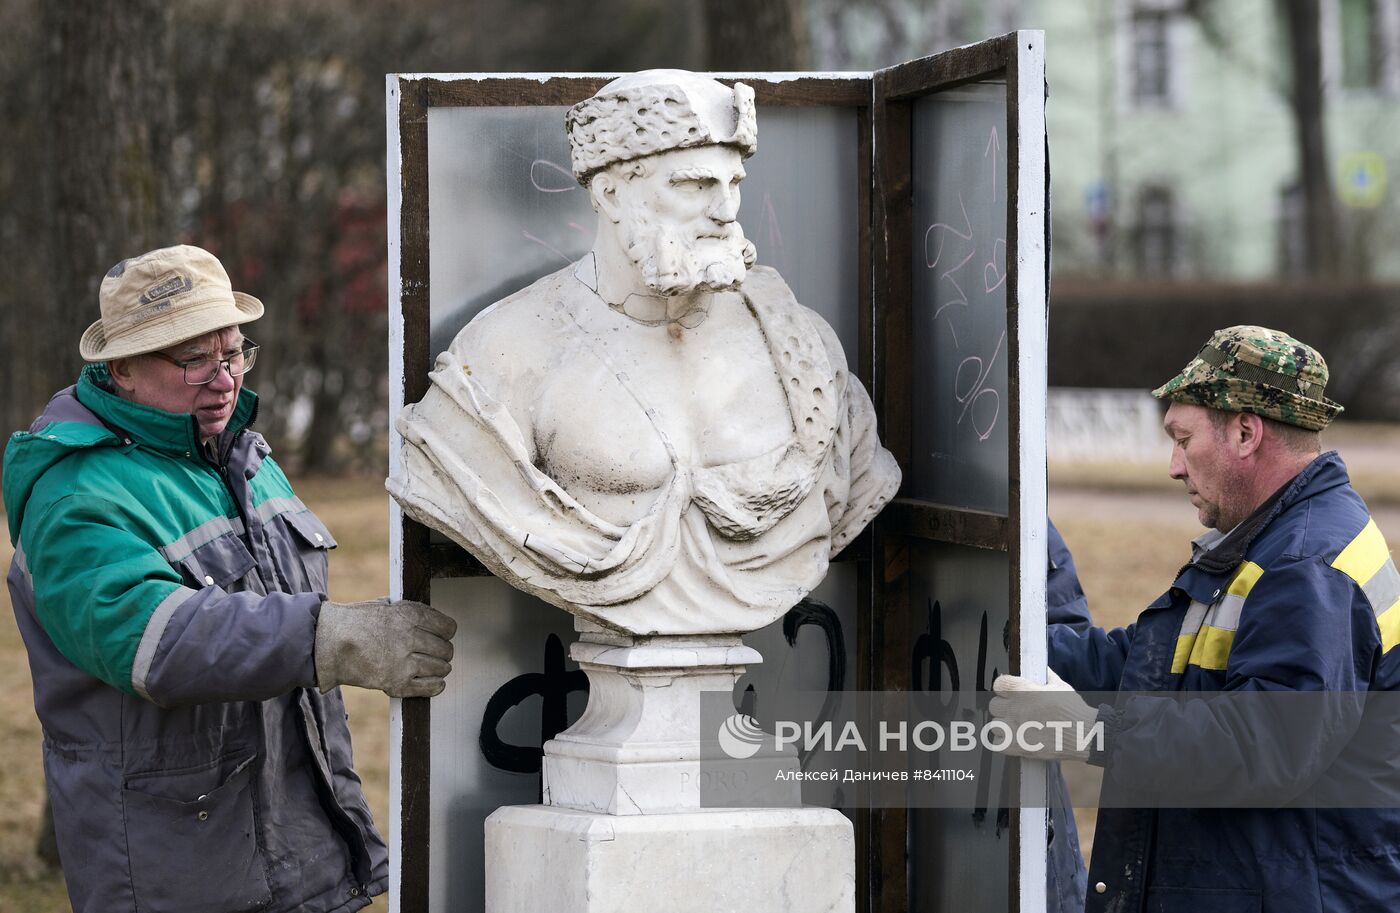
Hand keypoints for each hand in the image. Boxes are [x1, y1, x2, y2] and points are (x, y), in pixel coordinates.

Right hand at [315, 598, 456, 697]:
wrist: (328, 643)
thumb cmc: (355, 622)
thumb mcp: (386, 606)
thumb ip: (410, 613)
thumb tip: (432, 622)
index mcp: (409, 616)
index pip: (447, 627)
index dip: (447, 632)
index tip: (443, 635)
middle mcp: (409, 638)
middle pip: (445, 649)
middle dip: (443, 652)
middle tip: (436, 653)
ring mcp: (403, 662)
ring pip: (441, 668)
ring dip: (439, 669)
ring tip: (433, 667)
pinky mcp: (395, 683)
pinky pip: (429, 687)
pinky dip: (436, 686)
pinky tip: (436, 682)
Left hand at [988, 668, 1099, 760]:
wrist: (1083, 735)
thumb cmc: (1073, 711)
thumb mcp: (1060, 686)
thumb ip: (1046, 676)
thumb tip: (1042, 669)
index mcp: (1023, 691)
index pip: (998, 684)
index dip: (1004, 688)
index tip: (1011, 692)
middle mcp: (1014, 709)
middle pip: (994, 705)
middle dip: (1004, 707)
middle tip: (1016, 710)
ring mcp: (1014, 728)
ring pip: (994, 725)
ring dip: (1003, 725)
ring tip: (1016, 726)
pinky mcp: (1017, 746)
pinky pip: (996, 744)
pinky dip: (1002, 742)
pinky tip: (1013, 739)